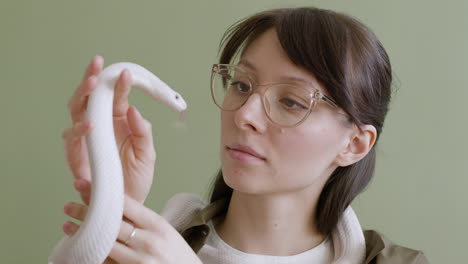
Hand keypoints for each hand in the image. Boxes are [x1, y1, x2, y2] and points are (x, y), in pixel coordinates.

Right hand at [61, 55, 155, 203]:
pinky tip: (90, 125)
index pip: (115, 97)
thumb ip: (142, 132)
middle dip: (91, 80)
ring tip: (92, 86)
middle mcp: (100, 127)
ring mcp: (87, 141)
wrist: (128, 206)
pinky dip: (79, 131)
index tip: (126, 73)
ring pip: (76, 113)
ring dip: (82, 98)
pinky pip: (73, 141)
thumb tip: (133, 109)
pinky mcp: (77, 157)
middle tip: (97, 67)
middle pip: (90, 98)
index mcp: (118, 122)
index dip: (118, 84)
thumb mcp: (147, 154)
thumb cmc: (137, 179)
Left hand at [63, 184, 201, 263]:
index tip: (85, 184)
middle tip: (69, 205)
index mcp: (157, 225)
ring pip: (105, 244)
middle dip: (87, 212)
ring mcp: (140, 261)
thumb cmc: (178, 255)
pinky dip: (92, 256)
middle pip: (111, 222)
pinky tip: (78, 251)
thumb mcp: (166, 232)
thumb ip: (143, 222)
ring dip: (84, 234)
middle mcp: (148, 241)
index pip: (125, 204)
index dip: (102, 193)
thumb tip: (116, 208)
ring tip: (67, 226)